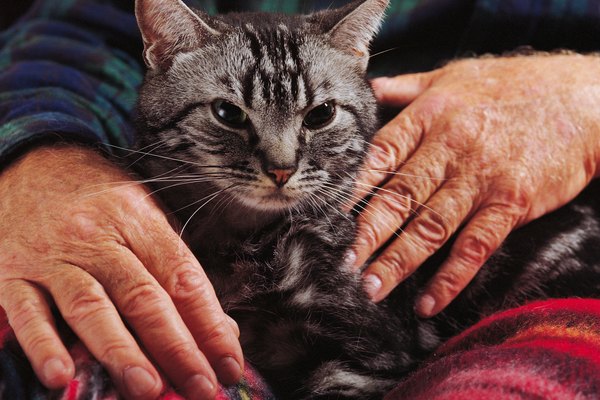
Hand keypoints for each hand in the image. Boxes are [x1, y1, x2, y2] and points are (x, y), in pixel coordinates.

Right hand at [0, 145, 242, 398]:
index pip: (182, 277)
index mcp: (140, 221)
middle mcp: (99, 238)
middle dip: (175, 347)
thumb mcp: (146, 217)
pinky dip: (42, 344)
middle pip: (143, 296)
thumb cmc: (101, 200)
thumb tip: (219, 328)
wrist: (33, 162)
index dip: (210, 324)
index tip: (229, 364)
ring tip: (147, 388)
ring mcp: (55, 256)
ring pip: (90, 306)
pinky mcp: (13, 272)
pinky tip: (60, 375)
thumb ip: (177, 270)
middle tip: (200, 387)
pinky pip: (26, 311)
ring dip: (120, 350)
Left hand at [352, 54, 599, 316]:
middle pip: (399, 197)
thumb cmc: (511, 86)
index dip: (352, 188)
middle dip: (368, 234)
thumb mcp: (452, 75)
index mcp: (429, 116)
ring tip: (373, 288)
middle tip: (344, 264)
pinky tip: (428, 302)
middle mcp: (449, 148)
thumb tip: (369, 88)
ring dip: (399, 261)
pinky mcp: (510, 203)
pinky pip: (475, 247)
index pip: (380, 155)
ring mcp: (480, 179)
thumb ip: (406, 87)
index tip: (329, 216)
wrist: (581, 99)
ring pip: (430, 226)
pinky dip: (451, 278)